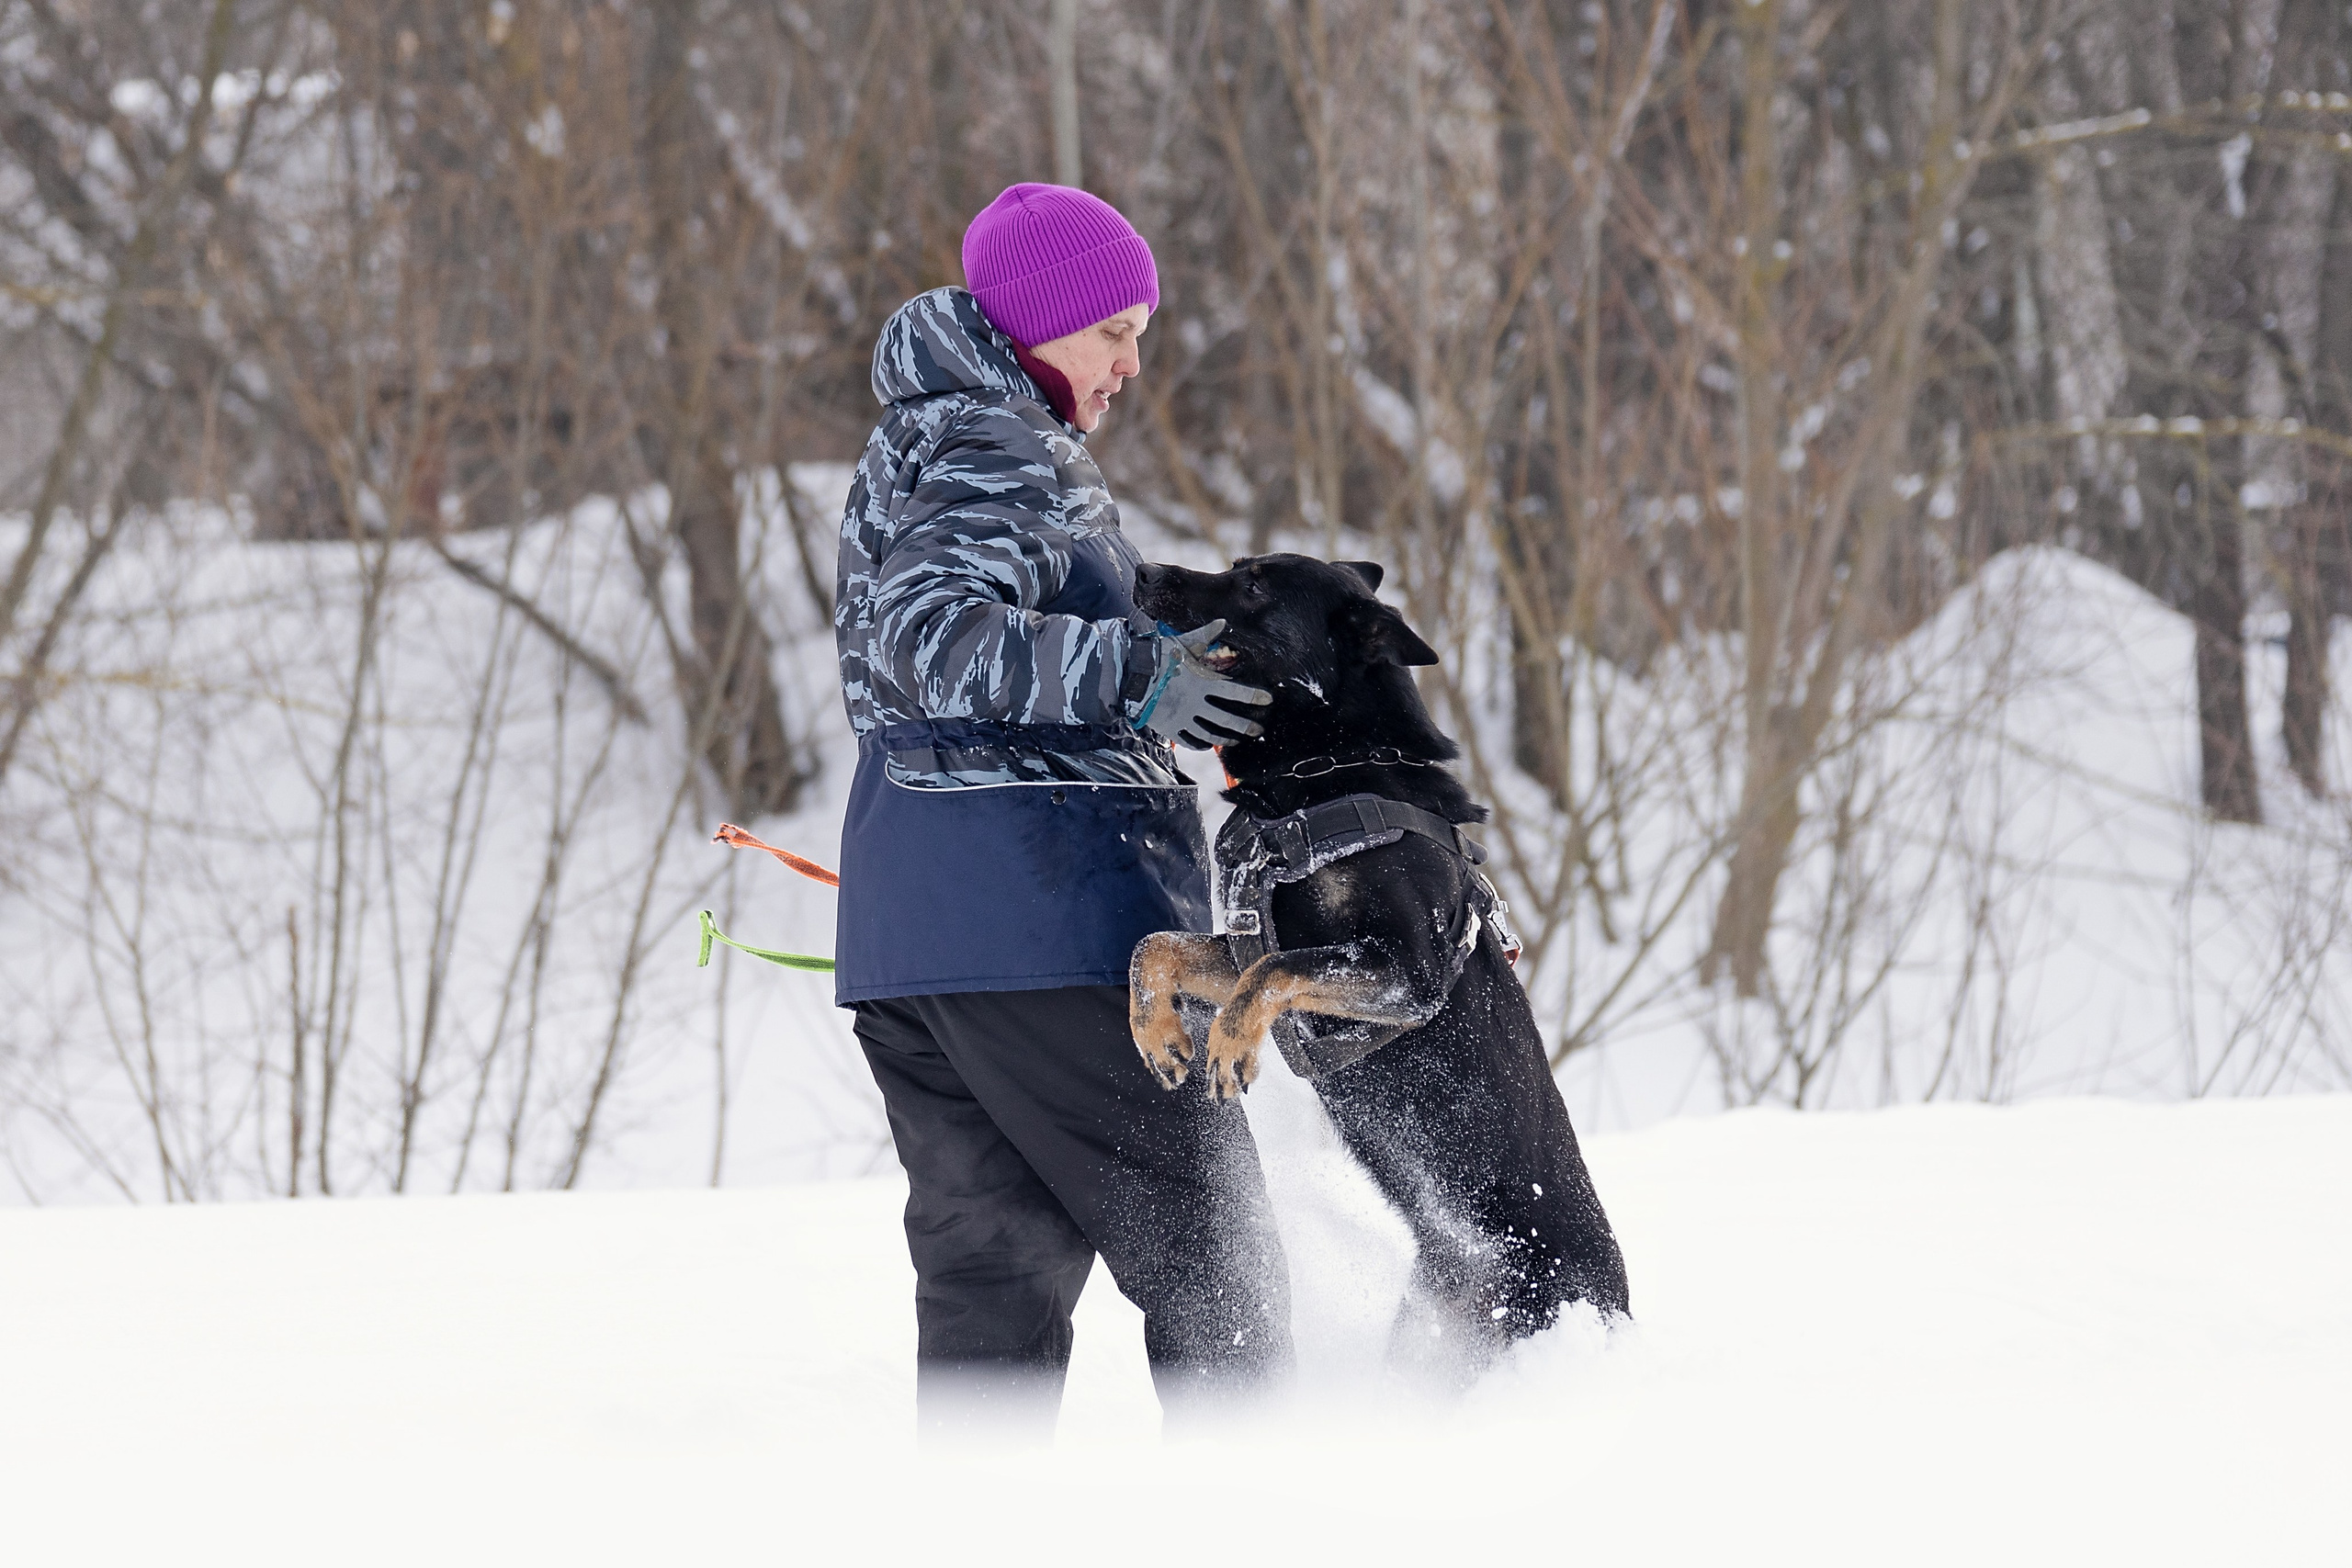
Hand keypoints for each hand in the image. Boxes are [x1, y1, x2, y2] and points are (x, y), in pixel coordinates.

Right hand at [1135, 620, 1271, 749]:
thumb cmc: (1158, 656)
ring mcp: (1183, 717)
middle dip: (1246, 726)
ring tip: (1237, 740)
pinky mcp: (1171, 727)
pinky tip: (1209, 744)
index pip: (1236, 691)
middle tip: (1259, 730)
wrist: (1130, 674)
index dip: (1254, 697)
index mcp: (1203, 682)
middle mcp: (1196, 702)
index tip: (1268, 700)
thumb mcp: (1184, 643)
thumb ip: (1205, 635)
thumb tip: (1222, 621)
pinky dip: (1201, 744)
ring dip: (1226, 738)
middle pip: (1227, 719)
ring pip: (1211, 734)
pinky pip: (1190, 740)